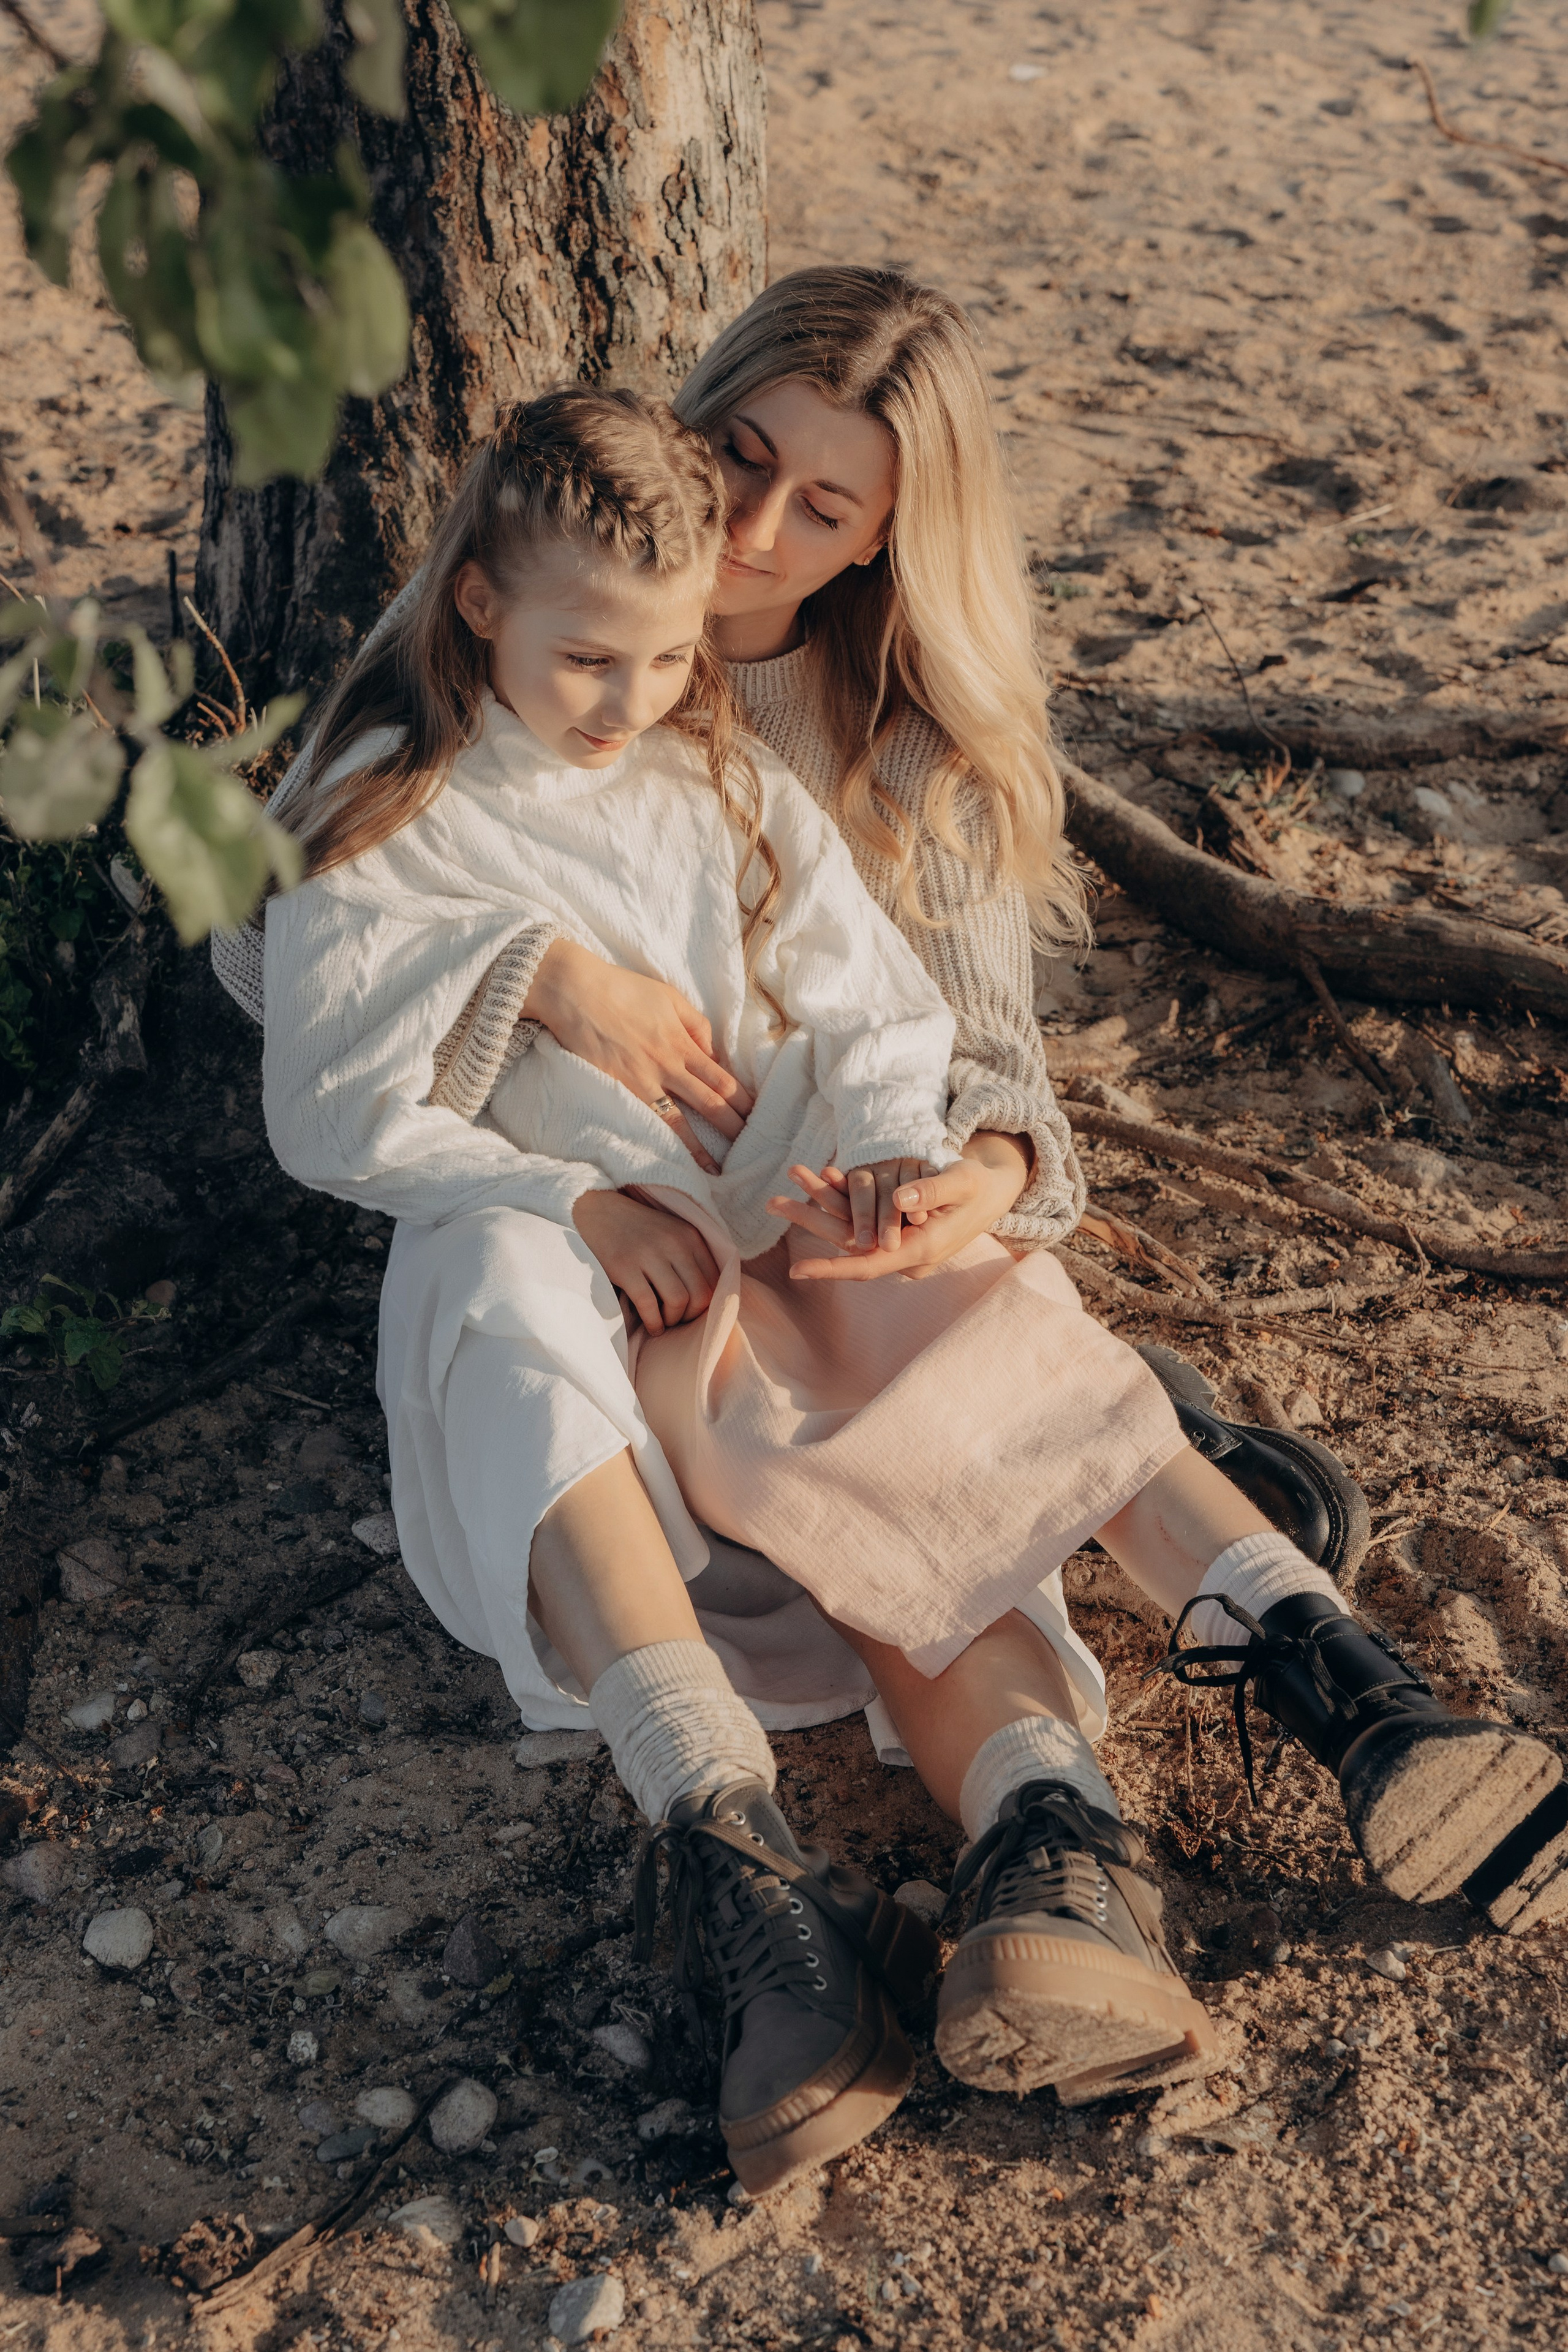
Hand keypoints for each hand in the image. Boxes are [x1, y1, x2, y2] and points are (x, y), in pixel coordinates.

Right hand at [526, 938, 752, 1175]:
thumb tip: (714, 1053)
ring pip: (681, 1121)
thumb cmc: (622, 989)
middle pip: (710, 1101)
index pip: (722, 1077)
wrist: (576, 991)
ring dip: (702, 1147)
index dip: (742, 1099)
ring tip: (718, 1169)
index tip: (755, 1115)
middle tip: (751, 1147)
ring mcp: (643, 1080)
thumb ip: (695, 1024)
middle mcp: (669, 1064)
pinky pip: (647, 1121)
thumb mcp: (669, 996)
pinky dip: (663, 1142)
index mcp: (683, 1041)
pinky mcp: (619, 1089)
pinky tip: (672, 1159)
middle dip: (733, 1126)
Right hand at [572, 1189, 719, 1336]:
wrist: (598, 1211)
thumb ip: (691, 1258)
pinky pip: (648, 1305)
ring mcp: (649, 1254)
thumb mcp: (672, 1233)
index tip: (691, 1310)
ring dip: (672, 1320)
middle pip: (700, 1294)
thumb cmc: (639, 1230)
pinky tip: (652, 1326)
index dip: (705, 1304)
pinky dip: (653, 1322)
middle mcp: (674, 1243)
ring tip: (664, 1322)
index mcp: (690, 1236)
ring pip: (678, 1301)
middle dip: (690, 1316)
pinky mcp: (625, 1267)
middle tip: (677, 1319)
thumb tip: (706, 1299)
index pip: (714, 1281)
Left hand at [766, 1132, 1031, 1282]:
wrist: (992, 1193)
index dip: (832, 1269)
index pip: (869, 1265)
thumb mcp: (964, 1182)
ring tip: (788, 1180)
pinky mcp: (894, 1229)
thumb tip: (897, 1199)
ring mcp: (898, 1242)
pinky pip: (861, 1219)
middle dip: (811, 1222)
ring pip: (851, 1231)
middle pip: (850, 1246)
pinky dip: (840, 1199)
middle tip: (772, 1201)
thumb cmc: (981, 1187)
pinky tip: (821, 1175)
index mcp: (921, 1249)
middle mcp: (904, 1252)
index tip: (797, 1271)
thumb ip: (934, 1190)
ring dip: (818, 1206)